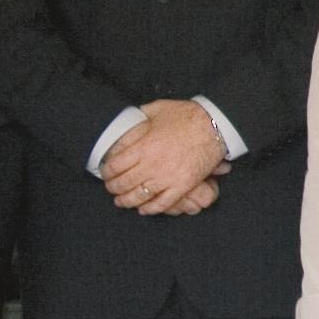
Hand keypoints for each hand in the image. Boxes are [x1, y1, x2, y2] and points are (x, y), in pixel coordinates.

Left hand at [103, 99, 225, 212]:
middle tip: (111, 189)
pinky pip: (162, 203)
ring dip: (127, 201)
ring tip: (121, 202)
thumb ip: (139, 117)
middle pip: (124, 183)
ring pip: (140, 196)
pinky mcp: (182, 186)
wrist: (214, 125)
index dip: (106, 172)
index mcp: (143, 146)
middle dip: (113, 188)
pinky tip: (143, 210)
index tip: (105, 174)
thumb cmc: (186, 115)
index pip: (115, 166)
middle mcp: (152, 165)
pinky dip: (151, 209)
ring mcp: (167, 177)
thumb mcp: (157, 109)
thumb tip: (129, 119)